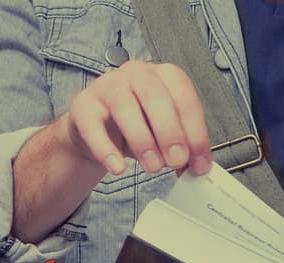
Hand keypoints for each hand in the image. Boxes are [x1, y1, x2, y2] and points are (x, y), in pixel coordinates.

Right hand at [55, 59, 212, 177]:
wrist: (98, 130)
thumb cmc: (139, 126)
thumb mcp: (166, 134)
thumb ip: (184, 147)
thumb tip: (198, 168)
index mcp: (165, 76)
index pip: (185, 99)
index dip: (195, 133)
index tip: (199, 163)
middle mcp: (137, 74)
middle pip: (155, 96)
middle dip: (170, 132)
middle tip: (176, 161)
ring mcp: (107, 85)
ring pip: (124, 106)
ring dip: (142, 141)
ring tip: (152, 167)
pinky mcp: (83, 105)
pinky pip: (92, 125)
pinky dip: (106, 149)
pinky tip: (118, 167)